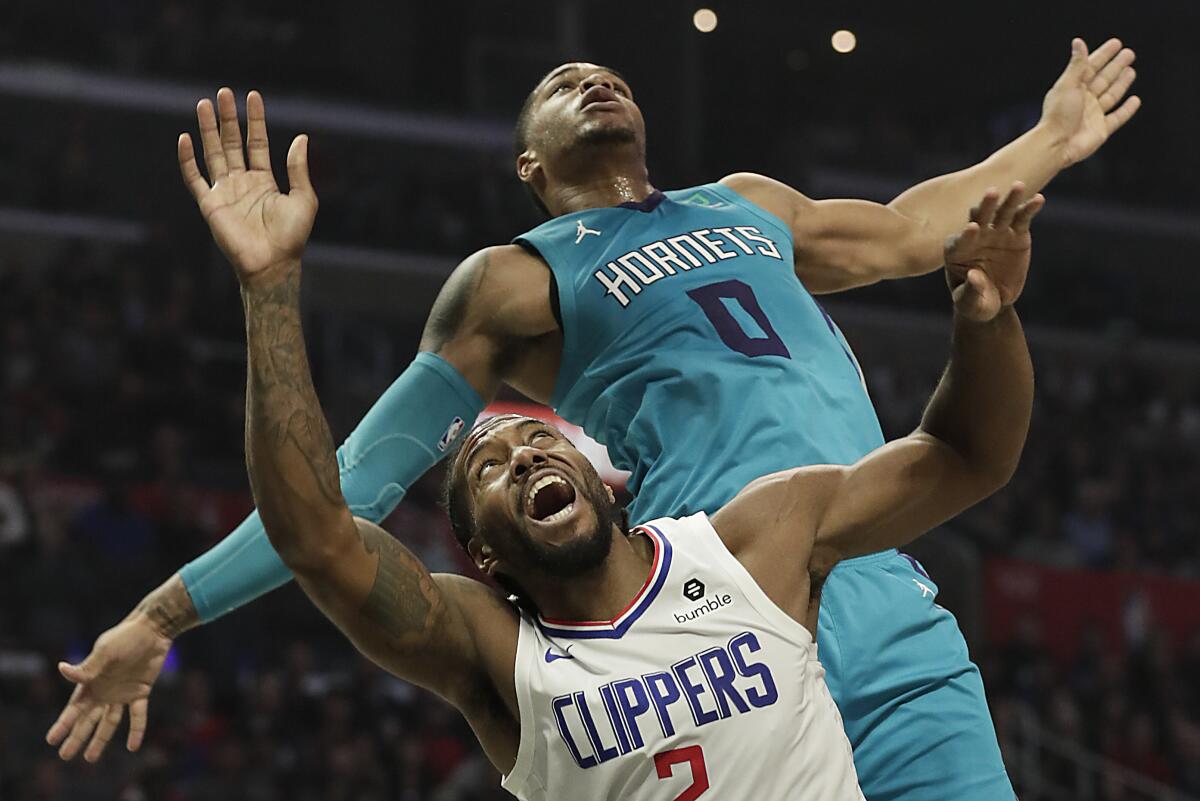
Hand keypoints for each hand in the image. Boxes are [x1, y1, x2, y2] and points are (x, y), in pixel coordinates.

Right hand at [44, 613, 171, 761]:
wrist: (153, 629)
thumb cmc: (125, 637)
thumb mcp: (104, 651)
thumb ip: (88, 667)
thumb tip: (62, 669)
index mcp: (91, 682)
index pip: (74, 708)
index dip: (63, 724)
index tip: (52, 740)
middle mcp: (104, 691)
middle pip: (88, 719)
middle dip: (76, 737)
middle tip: (65, 755)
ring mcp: (122, 693)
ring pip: (109, 722)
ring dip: (101, 739)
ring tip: (90, 758)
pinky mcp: (141, 692)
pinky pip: (138, 715)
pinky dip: (136, 730)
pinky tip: (133, 746)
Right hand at [179, 88, 317, 284]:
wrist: (272, 264)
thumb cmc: (291, 237)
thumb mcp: (303, 198)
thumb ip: (298, 168)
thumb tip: (301, 137)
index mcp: (264, 181)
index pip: (257, 142)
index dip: (255, 120)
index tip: (252, 96)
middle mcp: (242, 183)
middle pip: (232, 143)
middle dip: (228, 118)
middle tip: (223, 92)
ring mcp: (225, 192)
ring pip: (213, 153)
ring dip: (208, 129)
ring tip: (204, 104)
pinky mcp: (210, 205)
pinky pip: (195, 179)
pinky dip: (188, 160)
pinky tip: (185, 138)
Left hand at [945, 183, 1043, 321]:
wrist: (995, 300)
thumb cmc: (976, 302)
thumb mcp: (971, 303)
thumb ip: (971, 290)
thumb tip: (974, 276)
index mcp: (956, 251)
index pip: (960, 241)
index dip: (965, 235)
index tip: (972, 228)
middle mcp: (976, 236)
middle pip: (980, 218)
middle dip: (985, 206)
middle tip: (991, 193)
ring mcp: (997, 232)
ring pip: (1002, 213)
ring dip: (1010, 200)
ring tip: (1018, 186)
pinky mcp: (1017, 233)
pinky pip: (1023, 219)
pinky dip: (1030, 208)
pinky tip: (1038, 199)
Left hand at [1040, 37, 1140, 166]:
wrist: (1056, 145)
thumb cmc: (1058, 115)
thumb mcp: (1067, 84)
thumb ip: (1077, 64)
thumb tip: (1078, 42)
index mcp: (1074, 88)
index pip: (1091, 67)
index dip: (1103, 55)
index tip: (1116, 43)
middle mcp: (1084, 100)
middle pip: (1104, 79)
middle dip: (1116, 66)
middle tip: (1129, 53)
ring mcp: (1093, 115)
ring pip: (1111, 95)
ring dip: (1121, 83)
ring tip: (1130, 71)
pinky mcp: (1101, 130)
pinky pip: (1118, 117)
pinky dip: (1127, 109)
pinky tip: (1135, 100)